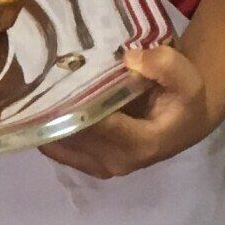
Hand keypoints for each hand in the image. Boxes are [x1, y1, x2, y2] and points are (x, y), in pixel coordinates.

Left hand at [41, 45, 215, 177]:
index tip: (57, 75)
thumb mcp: (187, 78)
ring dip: (47, 115)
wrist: (184, 121)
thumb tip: (128, 58)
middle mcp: (116, 162)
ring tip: (37, 85)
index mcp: (142, 145)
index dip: (75, 101)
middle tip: (40, 73)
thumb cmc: (183, 100)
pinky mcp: (86, 164)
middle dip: (56, 105)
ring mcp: (98, 166)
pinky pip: (56, 147)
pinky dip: (46, 126)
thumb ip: (165, 65)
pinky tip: (40, 103)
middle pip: (73, 132)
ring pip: (60, 140)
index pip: (97, 124)